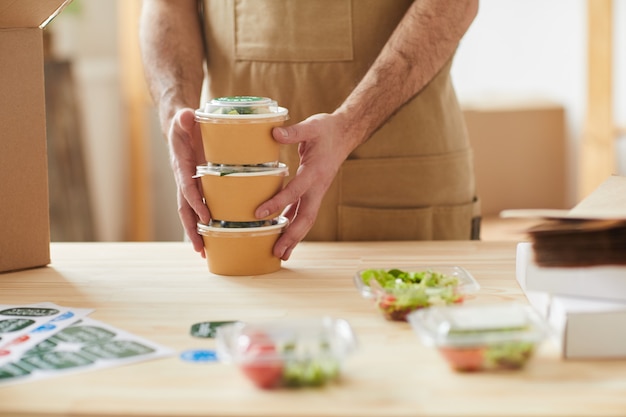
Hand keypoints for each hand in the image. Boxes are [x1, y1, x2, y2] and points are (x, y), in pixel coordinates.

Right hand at [167, 108, 209, 256]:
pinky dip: (204, 225)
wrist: (180, 127)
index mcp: (182, 166)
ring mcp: (190, 185)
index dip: (195, 203)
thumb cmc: (185, 123)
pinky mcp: (198, 187)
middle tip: (201, 250)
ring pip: (191, 214)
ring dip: (197, 234)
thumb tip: (186, 115)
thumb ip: (184, 118)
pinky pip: (199, 208)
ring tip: (206, 253)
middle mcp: (183, 180)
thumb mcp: (184, 118)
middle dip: (192, 230)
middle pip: (185, 209)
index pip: (187, 188)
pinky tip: (213, 239)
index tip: (206, 218)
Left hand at [255, 113, 356, 260]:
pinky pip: (303, 213)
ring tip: (281, 254)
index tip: (258, 213)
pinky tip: (283, 236)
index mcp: (315, 172)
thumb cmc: (326, 130)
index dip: (277, 202)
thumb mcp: (311, 126)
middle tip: (278, 252)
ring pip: (306, 219)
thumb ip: (294, 131)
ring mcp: (317, 192)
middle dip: (292, 236)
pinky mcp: (314, 193)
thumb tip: (274, 132)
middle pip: (306, 217)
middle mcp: (318, 187)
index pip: (295, 191)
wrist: (344, 135)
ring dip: (294, 237)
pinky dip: (294, 226)